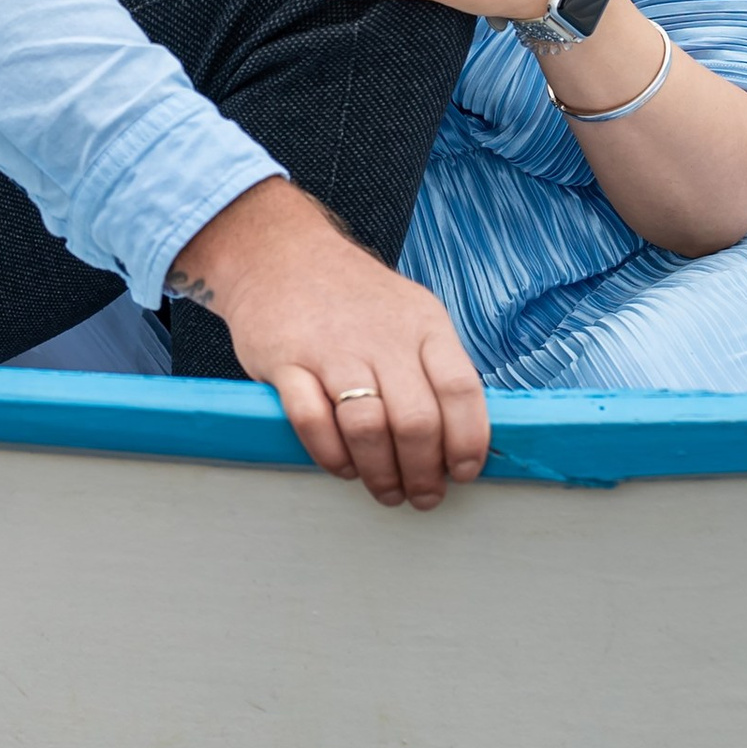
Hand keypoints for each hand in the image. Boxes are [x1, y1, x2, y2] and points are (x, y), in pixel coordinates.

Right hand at [172, 179, 487, 506]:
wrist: (278, 252)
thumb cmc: (352, 297)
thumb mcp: (409, 313)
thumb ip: (434, 367)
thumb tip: (463, 439)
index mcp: (423, 323)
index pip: (461, 391)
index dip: (468, 442)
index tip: (463, 472)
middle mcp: (381, 336)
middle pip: (417, 421)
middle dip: (423, 473)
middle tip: (422, 495)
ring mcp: (331, 348)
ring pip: (368, 428)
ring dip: (380, 473)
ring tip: (385, 489)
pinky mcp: (285, 360)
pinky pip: (312, 423)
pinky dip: (331, 456)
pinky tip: (342, 465)